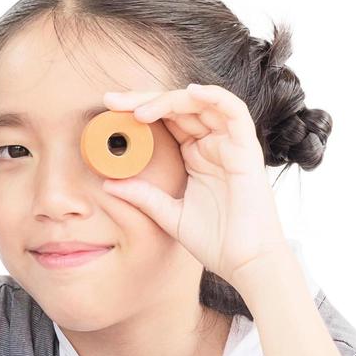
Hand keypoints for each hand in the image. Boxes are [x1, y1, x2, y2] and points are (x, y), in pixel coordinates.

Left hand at [101, 83, 289, 285]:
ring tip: (140, 109)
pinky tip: (189, 93)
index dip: (139, 110)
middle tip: (112, 100)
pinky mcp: (247, 149)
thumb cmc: (216, 241)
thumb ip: (143, 196)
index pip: (166, 120)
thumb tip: (108, 184)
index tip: (109, 109)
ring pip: (202, 103)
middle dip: (144, 99)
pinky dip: (213, 97)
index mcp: (196, 155)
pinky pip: (234, 111)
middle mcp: (213, 144)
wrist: (245, 263)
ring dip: (170, 99)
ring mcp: (231, 144)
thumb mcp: (169, 215)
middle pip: (179, 107)